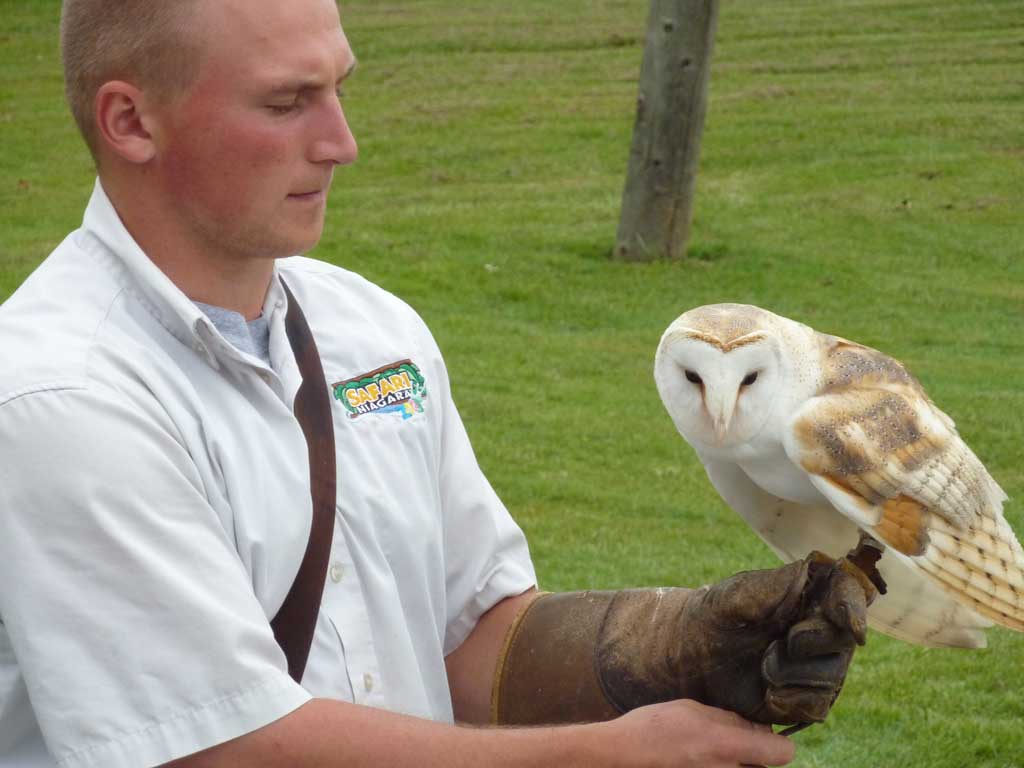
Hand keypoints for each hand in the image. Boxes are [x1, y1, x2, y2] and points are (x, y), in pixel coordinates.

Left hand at [598, 552, 874, 725]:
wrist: (686, 658)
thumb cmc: (711, 616)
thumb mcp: (740, 594)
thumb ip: (783, 584)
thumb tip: (825, 568)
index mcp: (806, 593)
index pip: (848, 592)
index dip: (855, 607)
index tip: (851, 627)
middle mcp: (818, 627)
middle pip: (844, 639)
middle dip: (813, 644)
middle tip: (779, 642)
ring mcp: (814, 663)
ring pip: (832, 676)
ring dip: (795, 675)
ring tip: (762, 664)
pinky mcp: (803, 697)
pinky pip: (816, 706)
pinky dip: (790, 700)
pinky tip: (765, 690)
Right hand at [600, 699, 794, 767]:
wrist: (623, 755)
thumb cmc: (653, 727)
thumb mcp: (693, 710)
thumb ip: (730, 720)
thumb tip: (757, 726)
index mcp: (728, 746)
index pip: (783, 752)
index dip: (777, 740)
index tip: (762, 732)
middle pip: (764, 766)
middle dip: (754, 753)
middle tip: (730, 740)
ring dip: (736, 763)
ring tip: (708, 751)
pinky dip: (719, 766)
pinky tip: (697, 759)